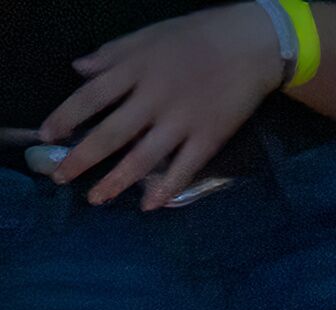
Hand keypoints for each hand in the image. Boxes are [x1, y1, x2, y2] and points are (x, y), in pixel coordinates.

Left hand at [47, 6, 282, 207]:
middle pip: (110, 133)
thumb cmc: (194, 37)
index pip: (91, 96)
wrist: (246, 46)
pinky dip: (166, 188)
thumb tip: (79, 70)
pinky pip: (184, 168)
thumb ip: (111, 54)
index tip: (46, 135)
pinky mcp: (208, 138)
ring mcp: (181, 121)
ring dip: (116, 181)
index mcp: (134, 70)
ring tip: (96, 199)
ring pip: (142, 157)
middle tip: (61, 178)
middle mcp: (152, 99)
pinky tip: (149, 205)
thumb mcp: (145, 36)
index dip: (66, 117)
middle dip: (83, 157)